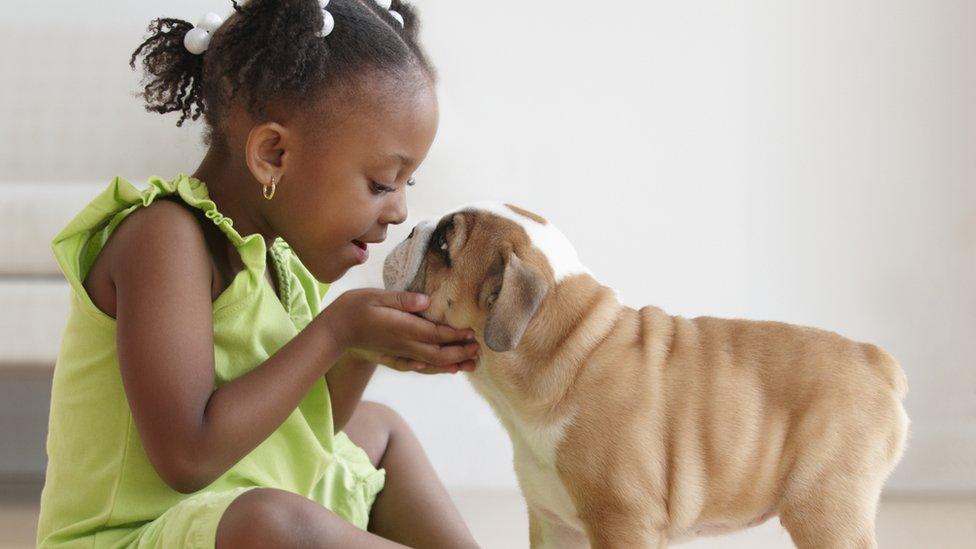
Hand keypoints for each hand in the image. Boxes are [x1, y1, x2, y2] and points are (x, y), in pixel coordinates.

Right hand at [320, 289, 479, 373]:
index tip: (471, 333)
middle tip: (478, 350)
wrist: (335, 332)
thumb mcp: (376, 296)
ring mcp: (399, 354)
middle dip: (459, 353)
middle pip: (437, 353)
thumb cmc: (355, 308)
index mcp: (401, 328)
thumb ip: (402, 300)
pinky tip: (447, 369)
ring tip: (471, 364)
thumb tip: (426, 301)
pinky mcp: (394, 359)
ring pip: (430, 364)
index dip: (454, 336)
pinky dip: (436, 370)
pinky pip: (419, 368)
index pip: (434, 334)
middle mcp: (403, 345)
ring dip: (452, 364)